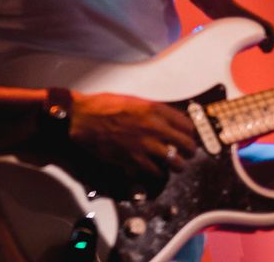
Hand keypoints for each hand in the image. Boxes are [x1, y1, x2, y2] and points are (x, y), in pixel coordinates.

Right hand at [67, 92, 197, 181]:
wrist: (83, 117)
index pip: (187, 125)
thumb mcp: (133, 100)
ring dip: (177, 165)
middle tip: (186, 153)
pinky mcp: (134, 159)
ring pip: (176, 162)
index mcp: (155, 109)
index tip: (188, 136)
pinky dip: (158, 172)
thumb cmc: (103, 106)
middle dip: (189, 151)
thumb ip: (152, 110)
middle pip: (187, 145)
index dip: (189, 133)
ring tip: (175, 165)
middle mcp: (154, 127)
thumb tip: (166, 120)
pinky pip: (156, 171)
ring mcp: (145, 144)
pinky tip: (156, 169)